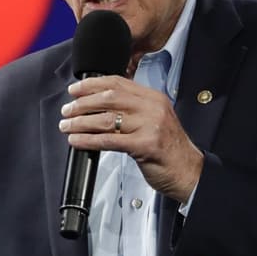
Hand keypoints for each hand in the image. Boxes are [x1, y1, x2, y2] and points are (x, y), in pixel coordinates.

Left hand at [59, 76, 203, 201]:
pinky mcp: (145, 145)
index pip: (118, 82)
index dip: (92, 85)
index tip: (75, 90)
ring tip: (67, 126)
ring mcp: (150, 126)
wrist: (190, 172)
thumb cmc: (169, 149)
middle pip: (109, 98)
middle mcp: (152, 108)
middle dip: (82, 103)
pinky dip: (88, 140)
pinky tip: (76, 141)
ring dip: (81, 122)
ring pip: (106, 119)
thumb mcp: (154, 120)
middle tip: (67, 110)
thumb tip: (98, 104)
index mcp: (153, 98)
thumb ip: (132, 109)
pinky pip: (109, 140)